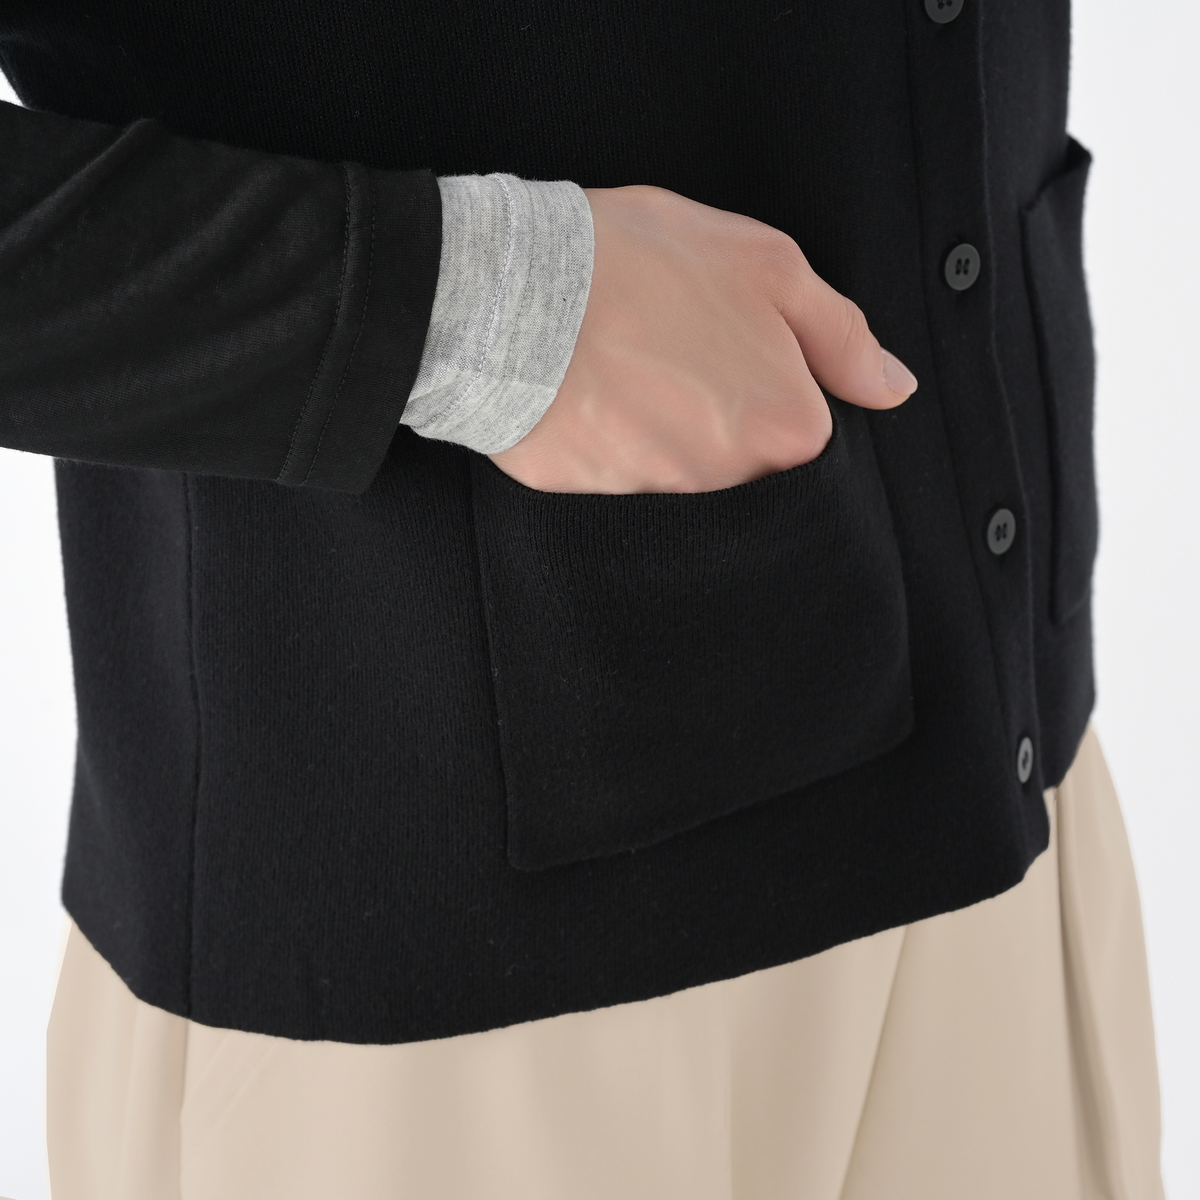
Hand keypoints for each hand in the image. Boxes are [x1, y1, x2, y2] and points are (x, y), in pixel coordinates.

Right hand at [489, 184, 915, 493]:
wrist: (509, 293)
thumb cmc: (642, 264)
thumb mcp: (766, 266)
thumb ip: (843, 336)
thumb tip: (893, 389)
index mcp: (785, 429)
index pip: (801, 426)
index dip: (767, 377)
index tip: (729, 340)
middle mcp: (728, 479)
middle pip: (741, 452)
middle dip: (717, 404)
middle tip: (672, 344)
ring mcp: (657, 494)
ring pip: (679, 463)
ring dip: (660, 418)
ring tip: (623, 358)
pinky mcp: (591, 498)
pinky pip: (617, 470)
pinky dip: (608, 435)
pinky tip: (588, 388)